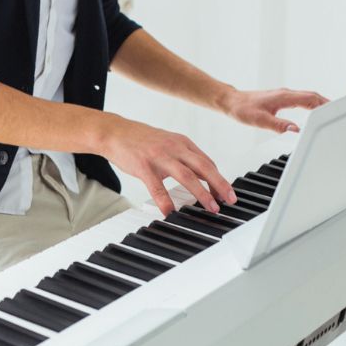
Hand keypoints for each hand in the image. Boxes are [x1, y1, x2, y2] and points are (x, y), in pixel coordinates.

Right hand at [96, 116, 238, 216]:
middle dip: (219, 185)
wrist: (115, 132)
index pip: (207, 162)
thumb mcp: (168, 144)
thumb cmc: (141, 141)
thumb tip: (201, 175)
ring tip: (210, 208)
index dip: (219, 179)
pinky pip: (158, 187)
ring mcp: (160, 157)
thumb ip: (184, 158)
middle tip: (229, 200)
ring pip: (187, 176)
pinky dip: (166, 201)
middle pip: (204, 167)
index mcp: (182, 143)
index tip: (227, 194)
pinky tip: (170, 212)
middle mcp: (174, 148)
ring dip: (202, 193)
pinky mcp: (144, 166)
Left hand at [218, 87, 328, 133]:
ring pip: (308, 97)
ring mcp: (284, 95)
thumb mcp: (260, 120)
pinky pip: (301, 99)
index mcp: (284, 97)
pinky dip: (312, 104)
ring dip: (320, 103)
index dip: (325, 104)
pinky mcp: (281, 98)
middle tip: (341, 112)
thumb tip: (295, 130)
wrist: (232, 102)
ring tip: (332, 113)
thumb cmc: (243, 109)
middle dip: (327, 103)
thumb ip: (279, 125)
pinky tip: (314, 112)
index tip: (337, 110)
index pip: (310, 99)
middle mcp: (286, 94)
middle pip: (313, 96)